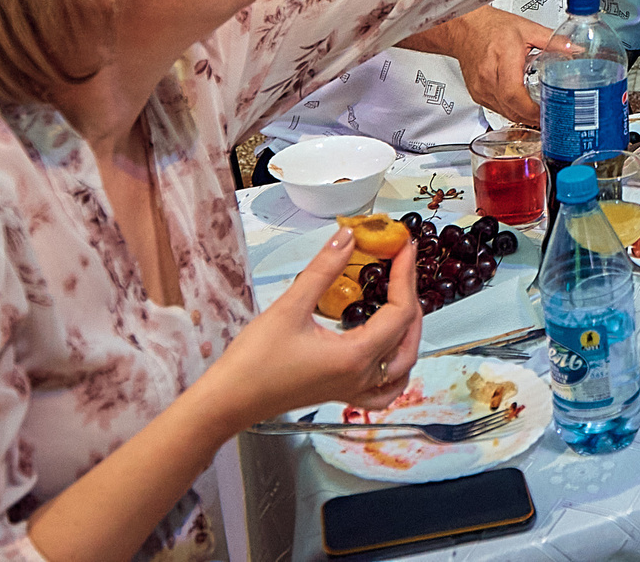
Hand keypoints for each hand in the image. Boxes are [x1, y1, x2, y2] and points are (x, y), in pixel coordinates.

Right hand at [200, 227, 422, 425]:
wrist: (228, 400)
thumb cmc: (253, 361)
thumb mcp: (289, 307)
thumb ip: (323, 270)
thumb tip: (348, 238)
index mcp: (354, 356)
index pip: (400, 312)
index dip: (405, 275)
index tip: (405, 248)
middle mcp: (360, 377)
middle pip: (408, 337)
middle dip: (411, 297)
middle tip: (402, 265)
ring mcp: (351, 390)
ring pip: (402, 366)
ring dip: (410, 333)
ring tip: (403, 302)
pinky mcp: (339, 393)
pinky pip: (384, 390)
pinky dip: (396, 370)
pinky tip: (389, 353)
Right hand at [435, 8, 555, 126]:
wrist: (466, 27)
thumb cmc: (492, 27)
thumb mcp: (527, 29)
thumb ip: (553, 40)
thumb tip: (576, 49)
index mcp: (503, 58)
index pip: (513, 93)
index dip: (530, 108)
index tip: (546, 112)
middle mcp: (488, 76)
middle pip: (510, 108)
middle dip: (531, 116)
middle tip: (549, 116)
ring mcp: (480, 87)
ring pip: (504, 112)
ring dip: (522, 116)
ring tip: (539, 114)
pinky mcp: (477, 93)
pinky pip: (496, 108)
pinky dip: (511, 110)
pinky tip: (523, 107)